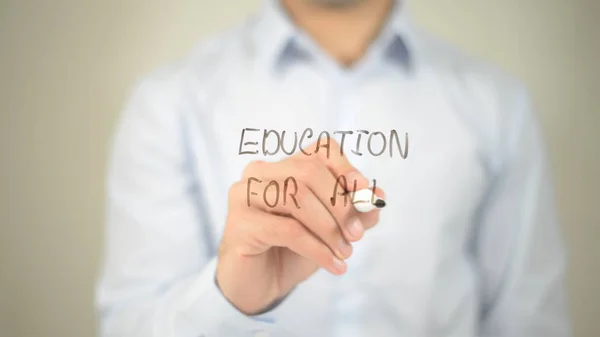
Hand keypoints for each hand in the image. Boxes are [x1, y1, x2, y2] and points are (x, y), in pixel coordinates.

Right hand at [216, 140, 384, 314]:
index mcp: (283, 166)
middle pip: (308, 171)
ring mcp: (244, 195)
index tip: (366, 193)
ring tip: (345, 252)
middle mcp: (260, 173)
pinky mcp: (239, 223)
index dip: (345, 168)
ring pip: (296, 196)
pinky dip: (316, 248)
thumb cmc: (292, 250)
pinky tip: (332, 264)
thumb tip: (377, 197)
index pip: (320, 151)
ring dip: (328, 228)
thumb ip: (353, 211)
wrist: (259, 285)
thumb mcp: (330, 229)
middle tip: (356, 235)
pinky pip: (287, 229)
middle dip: (340, 204)